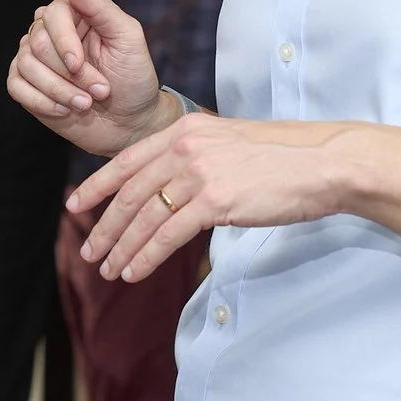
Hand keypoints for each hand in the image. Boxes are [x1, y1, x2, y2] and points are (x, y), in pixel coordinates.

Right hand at [6, 0, 170, 157]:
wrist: (130, 121)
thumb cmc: (133, 77)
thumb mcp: (127, 37)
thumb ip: (98, 6)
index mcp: (74, 13)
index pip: (52, 15)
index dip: (64, 42)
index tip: (79, 64)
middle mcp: (50, 32)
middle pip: (37, 43)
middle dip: (70, 74)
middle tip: (99, 91)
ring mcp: (35, 58)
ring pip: (26, 66)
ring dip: (59, 91)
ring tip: (86, 104)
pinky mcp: (27, 85)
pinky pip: (15, 86)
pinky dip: (41, 101)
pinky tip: (64, 110)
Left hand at [72, 116, 354, 282]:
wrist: (324, 163)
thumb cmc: (285, 160)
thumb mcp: (231, 146)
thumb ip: (196, 160)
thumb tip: (173, 190)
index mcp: (186, 129)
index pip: (127, 160)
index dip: (97, 185)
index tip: (76, 206)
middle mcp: (186, 146)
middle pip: (129, 192)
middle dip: (104, 226)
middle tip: (90, 251)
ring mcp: (199, 172)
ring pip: (144, 216)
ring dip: (121, 247)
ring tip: (108, 270)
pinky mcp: (216, 200)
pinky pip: (167, 234)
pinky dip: (145, 256)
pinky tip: (133, 271)